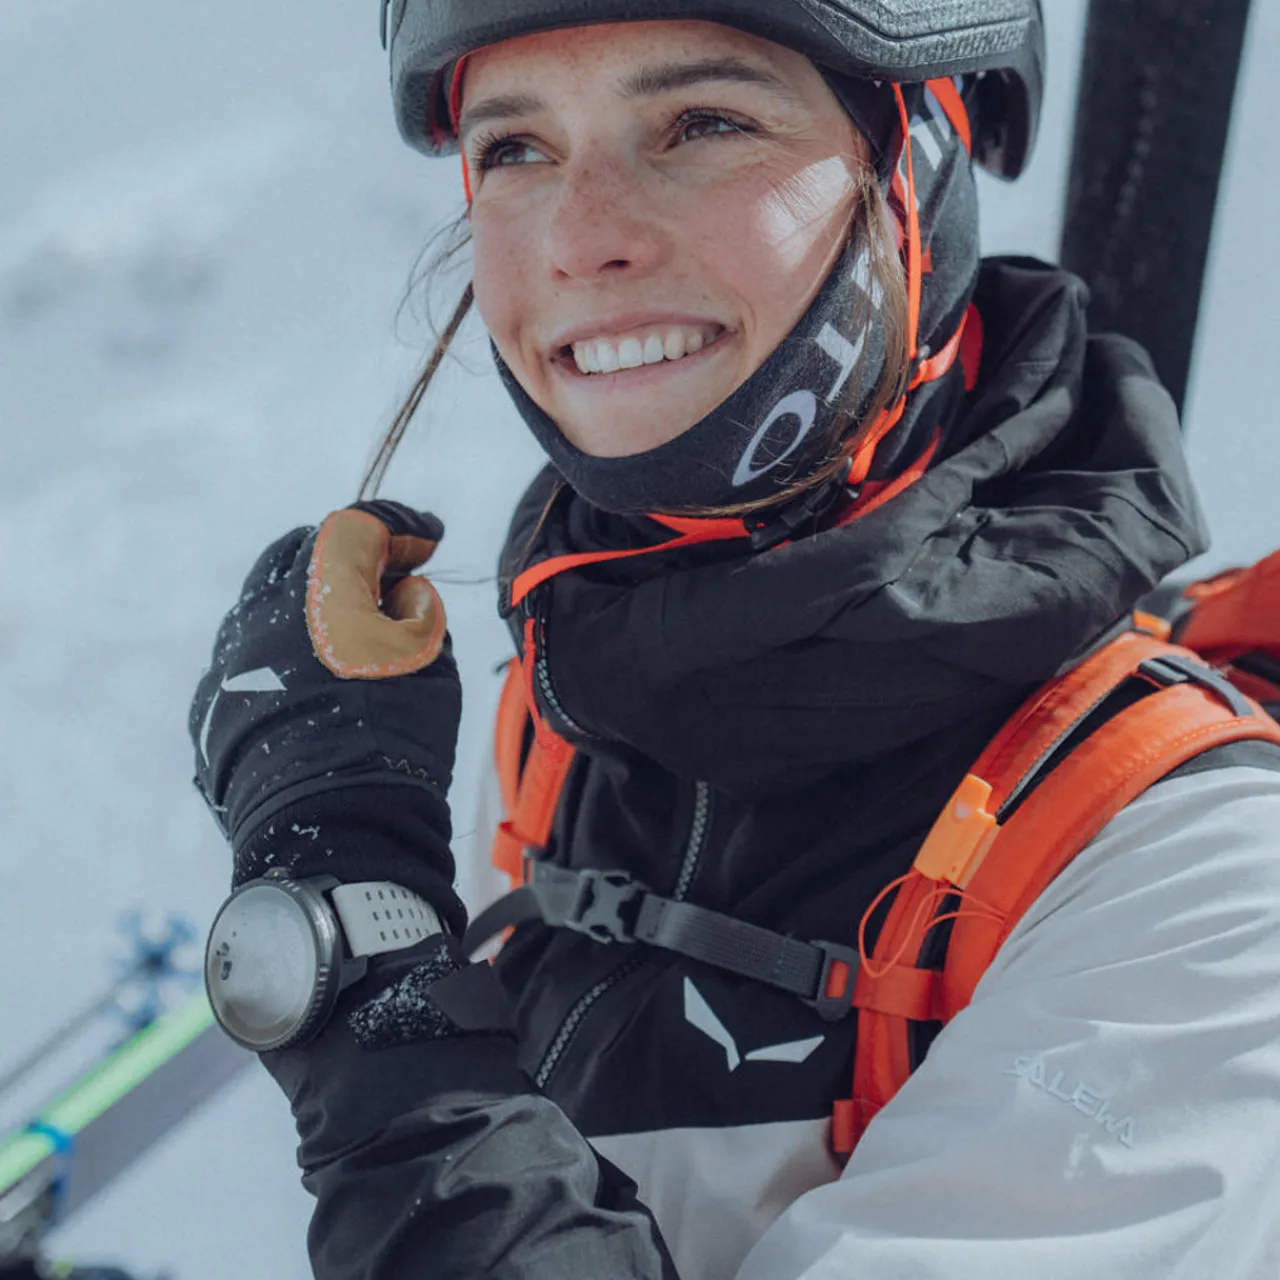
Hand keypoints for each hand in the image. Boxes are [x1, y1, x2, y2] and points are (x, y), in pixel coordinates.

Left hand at [189, 500, 464, 932]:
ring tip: (346, 635)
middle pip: (298, 552)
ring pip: (264, 602)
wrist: (336, 830)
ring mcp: (227, 658)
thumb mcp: (431, 662)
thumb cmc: (396, 741)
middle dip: (345, 555)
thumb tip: (399, 592)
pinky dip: (281, 653)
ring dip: (307, 603)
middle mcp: (262, 613)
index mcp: (321, 592)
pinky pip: (246, 656)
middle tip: (385, 578)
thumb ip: (415, 611)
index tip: (427, 539)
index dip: (400, 526)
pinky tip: (311, 684)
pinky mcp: (209, 704)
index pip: (357, 527)